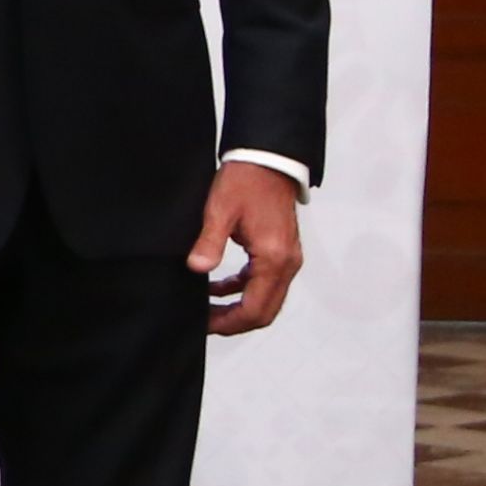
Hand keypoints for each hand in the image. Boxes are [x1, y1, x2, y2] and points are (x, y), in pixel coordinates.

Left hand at [192, 161, 304, 336]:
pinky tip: (217, 287)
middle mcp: (287, 263)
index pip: (255, 309)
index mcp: (274, 258)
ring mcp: (287, 258)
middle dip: (234, 321)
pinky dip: (243, 289)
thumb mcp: (220, 210)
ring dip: (238, 307)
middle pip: (264, 311)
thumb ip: (209, 242)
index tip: (205, 324)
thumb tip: (198, 268)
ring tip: (207, 307)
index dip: (229, 323)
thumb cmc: (246, 181)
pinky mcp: (281, 252)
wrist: (268, 160)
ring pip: (266, 299)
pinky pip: (264, 282)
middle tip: (204, 322)